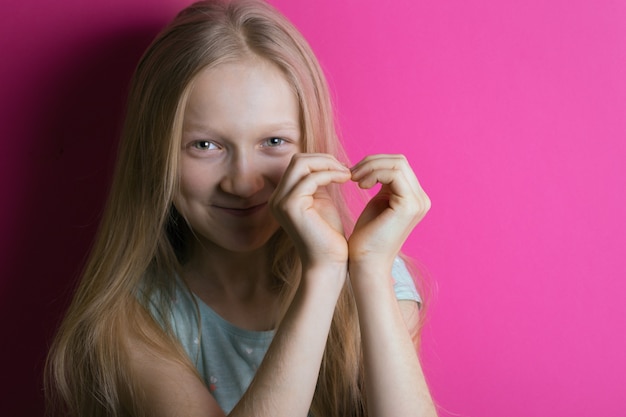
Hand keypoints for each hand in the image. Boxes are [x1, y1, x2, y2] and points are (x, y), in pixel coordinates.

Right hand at [270, 153, 351, 268]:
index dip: (320, 161)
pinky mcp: (291, 206)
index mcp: (282, 197)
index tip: (342, 169)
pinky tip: (345, 180)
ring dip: (328, 164)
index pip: (298, 165)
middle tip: (345, 168)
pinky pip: (311, 178)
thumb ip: (318, 183)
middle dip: (324, 159)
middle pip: (297, 160)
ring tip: (347, 174)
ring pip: (301, 164)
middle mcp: (276, 198)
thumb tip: (326, 163)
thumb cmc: (328, 237)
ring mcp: (281, 202)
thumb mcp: (321, 203)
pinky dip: (330, 174)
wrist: (328, 264)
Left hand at [348, 154, 429, 268]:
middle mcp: (421, 199)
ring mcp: (418, 202)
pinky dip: (374, 173)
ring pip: (397, 164)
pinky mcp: (410, 205)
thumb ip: (383, 183)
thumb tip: (377, 162)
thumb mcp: (378, 202)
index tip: (353, 173)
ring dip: (371, 167)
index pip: (398, 165)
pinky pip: (393, 174)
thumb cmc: (367, 236)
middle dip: (372, 162)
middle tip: (351, 173)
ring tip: (354, 179)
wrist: (365, 262)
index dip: (375, 163)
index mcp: (414, 198)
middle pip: (399, 161)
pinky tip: (360, 185)